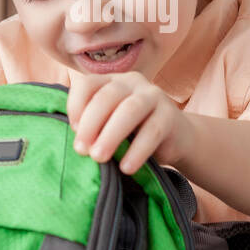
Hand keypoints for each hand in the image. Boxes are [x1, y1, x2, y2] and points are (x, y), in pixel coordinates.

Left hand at [67, 70, 191, 174]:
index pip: (88, 84)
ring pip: (130, 110)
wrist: (178, 139)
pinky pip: (152, 131)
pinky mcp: (171, 115)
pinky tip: (126, 167)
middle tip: (81, 150)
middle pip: (107, 97)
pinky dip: (137, 151)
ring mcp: (153, 96)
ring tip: (98, 157)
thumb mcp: (111, 125)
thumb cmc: (135, 133)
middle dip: (91, 124)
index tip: (72, 131)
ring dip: (111, 135)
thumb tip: (76, 144)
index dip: (76, 106)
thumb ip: (94, 127)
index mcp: (112, 81)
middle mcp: (132, 82)